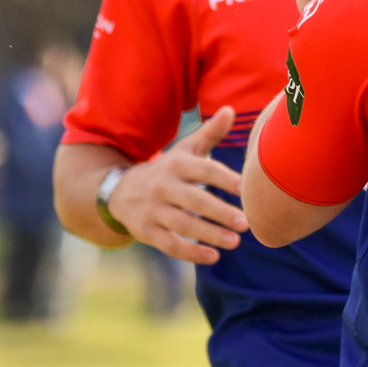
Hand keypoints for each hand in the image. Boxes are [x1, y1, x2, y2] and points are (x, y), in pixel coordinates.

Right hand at [107, 107, 248, 264]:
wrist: (119, 192)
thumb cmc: (167, 170)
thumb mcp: (185, 150)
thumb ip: (209, 133)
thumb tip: (230, 109)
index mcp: (177, 164)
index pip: (205, 170)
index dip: (226, 179)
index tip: (248, 189)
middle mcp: (163, 186)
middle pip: (195, 200)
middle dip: (221, 212)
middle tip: (246, 223)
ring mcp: (153, 210)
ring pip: (183, 224)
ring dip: (210, 234)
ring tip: (236, 241)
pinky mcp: (146, 232)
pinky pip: (170, 244)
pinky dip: (191, 253)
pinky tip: (213, 257)